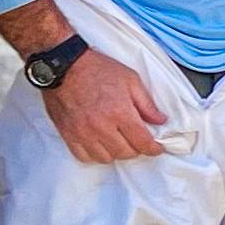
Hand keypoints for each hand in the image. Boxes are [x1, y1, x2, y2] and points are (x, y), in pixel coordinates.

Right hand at [39, 48, 169, 164]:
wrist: (63, 66)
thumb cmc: (97, 69)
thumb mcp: (130, 79)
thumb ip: (147, 104)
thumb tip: (160, 121)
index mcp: (120, 112)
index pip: (142, 142)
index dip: (153, 149)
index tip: (156, 148)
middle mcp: (102, 126)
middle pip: (126, 153)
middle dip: (136, 149)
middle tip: (137, 140)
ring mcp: (83, 133)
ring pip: (106, 158)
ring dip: (116, 153)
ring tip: (118, 141)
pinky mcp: (68, 135)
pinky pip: (84, 157)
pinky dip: (95, 155)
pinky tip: (99, 145)